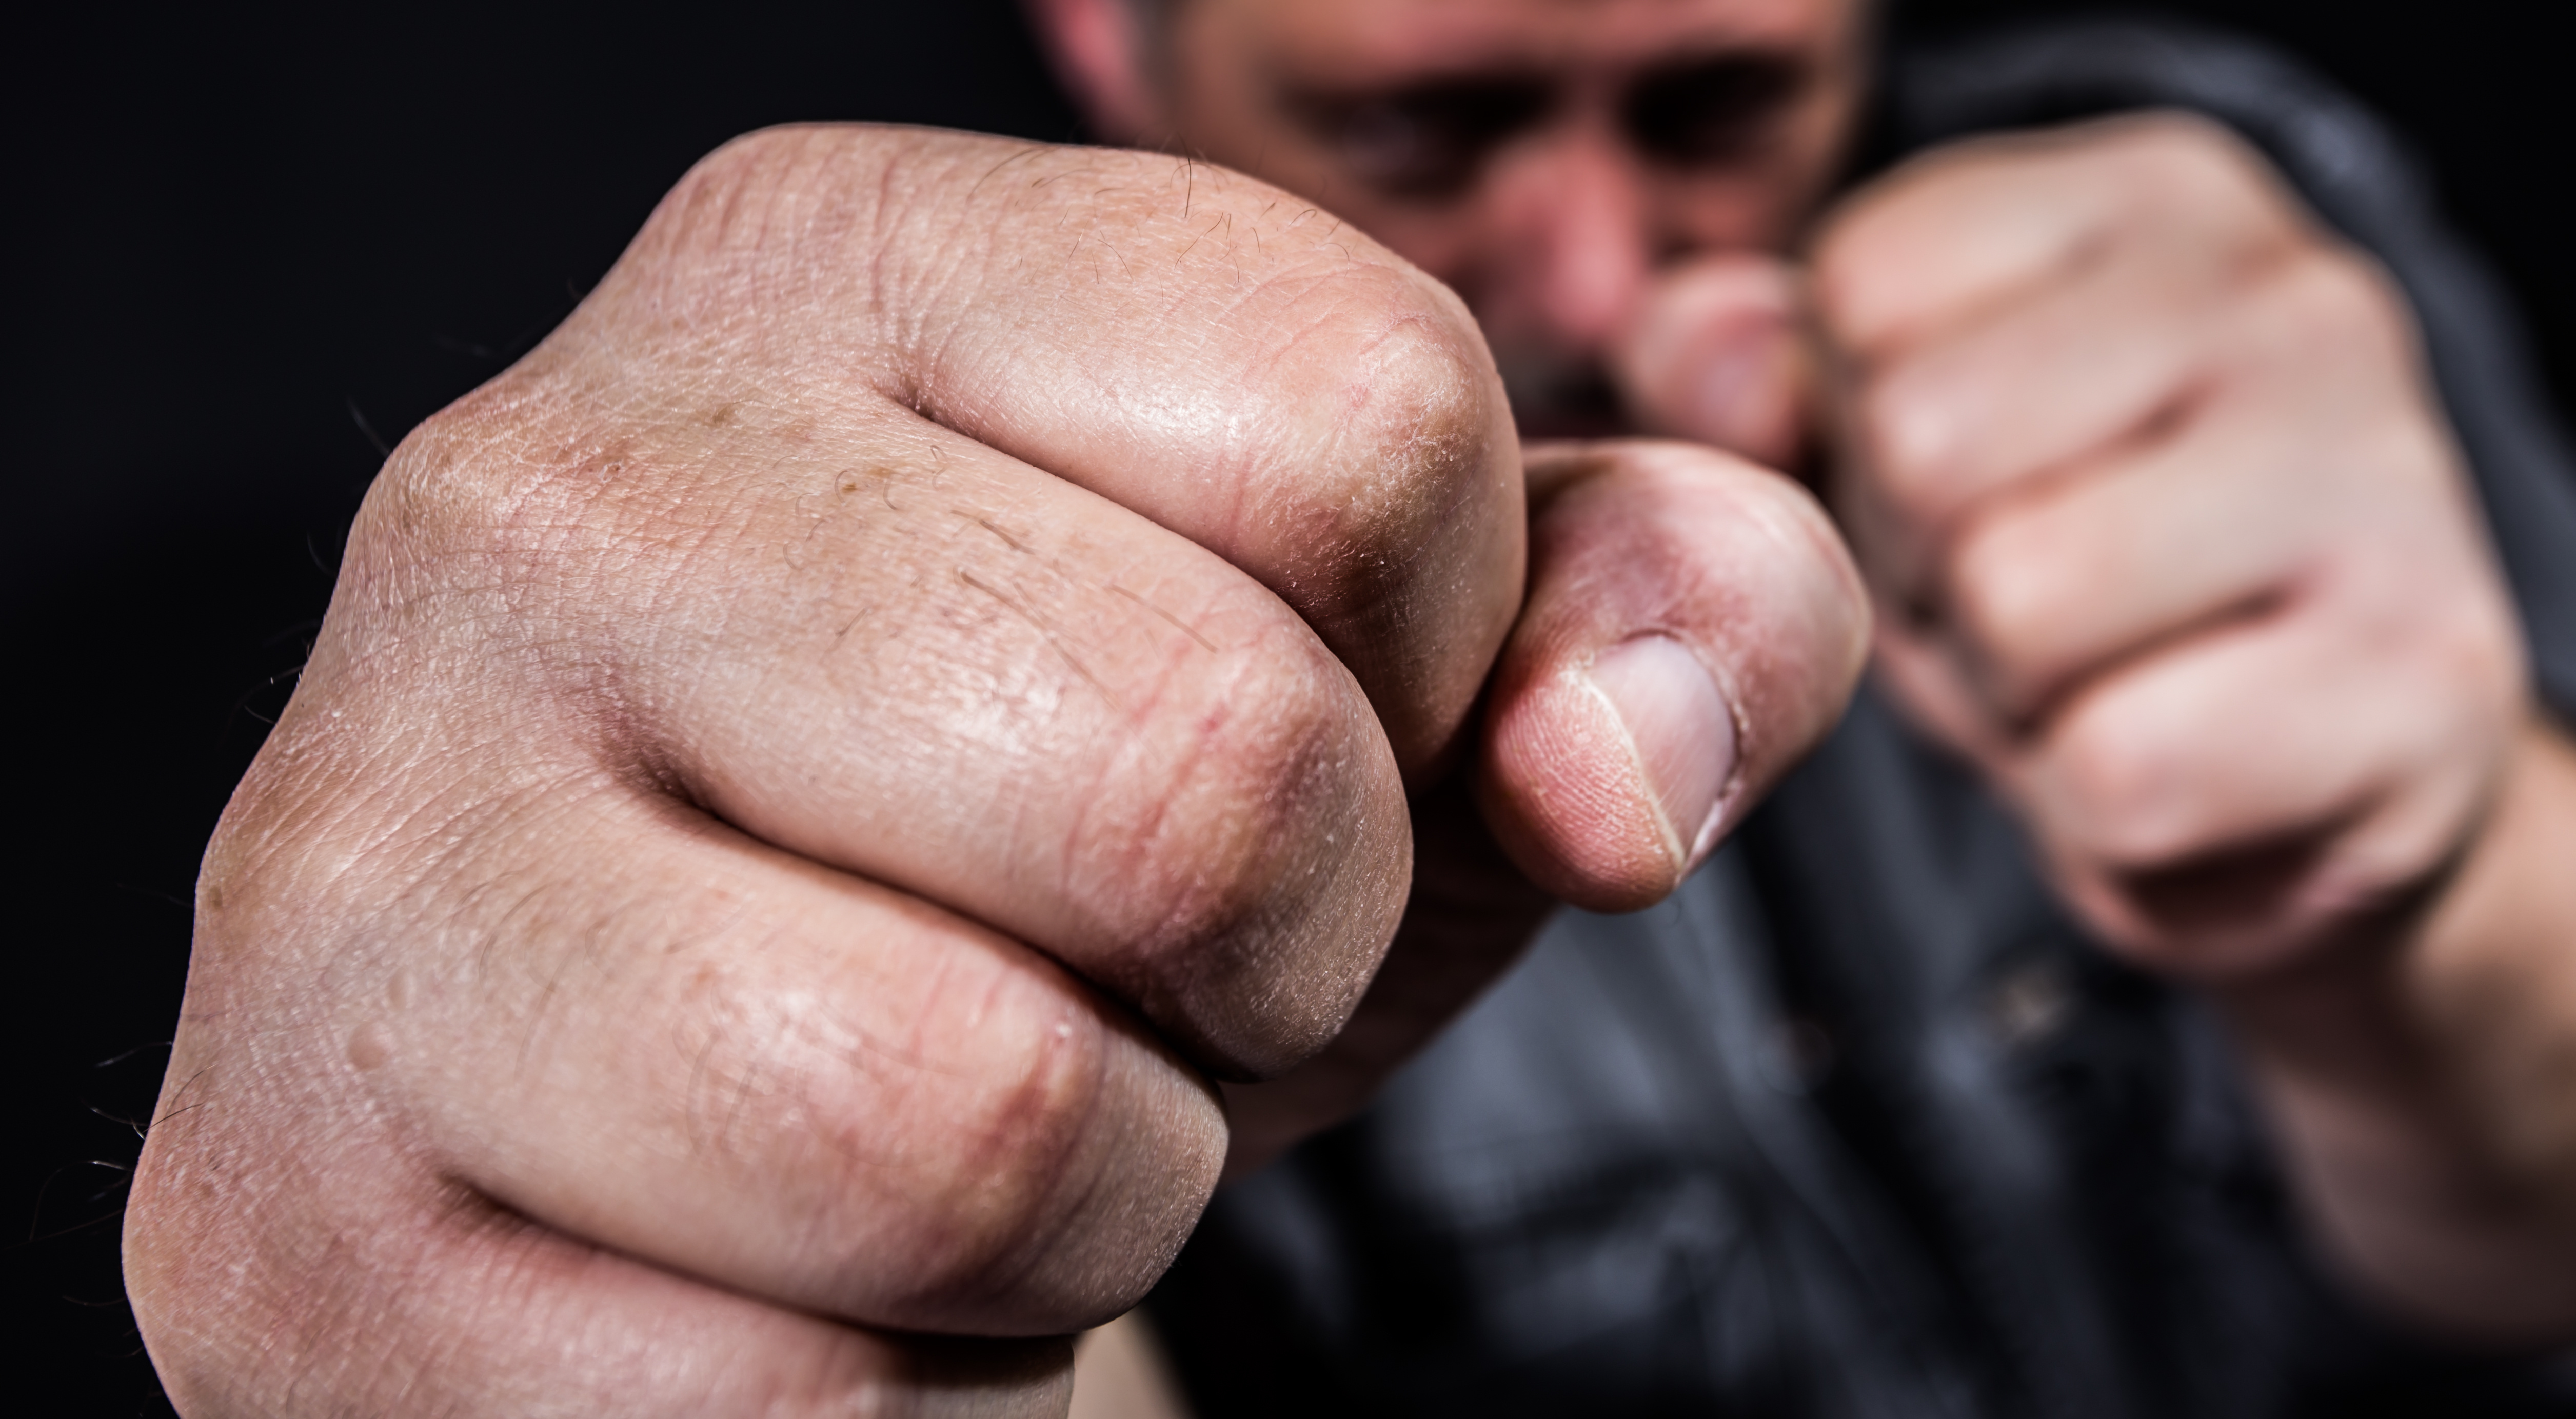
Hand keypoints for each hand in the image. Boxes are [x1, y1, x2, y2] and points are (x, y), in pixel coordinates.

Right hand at [122, 126, 1866, 1415]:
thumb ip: (1652, 612)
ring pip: (973, 1110)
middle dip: (1275, 952)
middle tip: (1122, 960)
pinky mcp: (295, 1226)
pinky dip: (903, 1399)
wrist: (700, 1140)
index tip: (1276, 729)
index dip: (1424, 668)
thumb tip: (1631, 767)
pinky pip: (797, 1396)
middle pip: (1205, 766)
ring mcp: (361, 861)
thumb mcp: (1407, 678)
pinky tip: (799, 1269)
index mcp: (821, 260)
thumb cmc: (1069, 855)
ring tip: (970, 1111)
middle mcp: (540, 494)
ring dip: (1090, 1191)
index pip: (1364, 418)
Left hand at [1624, 114, 2575, 1342]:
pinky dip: (2097, 810)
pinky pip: (2120, 768)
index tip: (1964, 491)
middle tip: (2026, 610)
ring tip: (2096, 682)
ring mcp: (2394, 481)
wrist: (2313, 780)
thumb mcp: (1887, 445)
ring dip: (2010, 696)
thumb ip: (1753, 369)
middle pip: (1928, 444)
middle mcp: (2299, 299)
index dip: (1856, 436)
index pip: (1862, 287)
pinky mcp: (2429, 684)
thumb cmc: (2079, 582)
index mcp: (2157, 197)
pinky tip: (2176, 769)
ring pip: (2020, 603)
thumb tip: (1694, 363)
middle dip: (1931, 571)